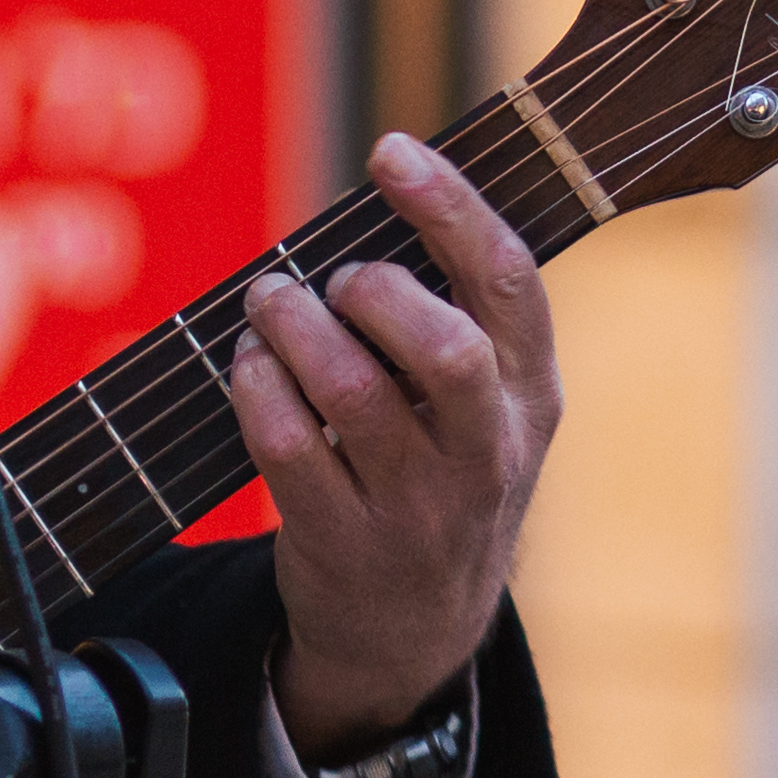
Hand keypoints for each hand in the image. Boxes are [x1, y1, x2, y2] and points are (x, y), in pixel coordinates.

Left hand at [226, 132, 562, 761]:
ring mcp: (416, 504)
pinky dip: (256, 389)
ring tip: (270, 304)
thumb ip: (456, 315)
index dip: (450, 206)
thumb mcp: (485, 406)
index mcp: (529, 394)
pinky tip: (248, 366)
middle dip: (374, 289)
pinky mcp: (343, 540)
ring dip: (293, 329)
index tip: (392, 149)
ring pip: (351, 394)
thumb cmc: (440, 474)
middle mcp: (485, 449)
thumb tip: (386, 190)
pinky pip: (287, 448)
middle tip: (335, 279)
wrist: (417, 629)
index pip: (508, 283)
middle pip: (444, 346)